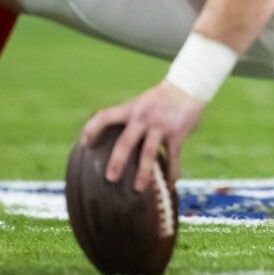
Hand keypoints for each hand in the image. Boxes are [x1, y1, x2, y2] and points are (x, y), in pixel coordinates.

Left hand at [84, 80, 203, 190]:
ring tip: (139, 189)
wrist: (188, 86)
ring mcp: (161, 126)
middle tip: (110, 178)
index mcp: (131, 109)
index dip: (92, 129)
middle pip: (126, 142)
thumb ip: (129, 120)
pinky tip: (170, 185)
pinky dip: (172, 172)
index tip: (85, 144)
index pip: (105, 116)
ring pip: (149, 153)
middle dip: (118, 161)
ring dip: (144, 173)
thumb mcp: (141, 102)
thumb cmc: (160, 99)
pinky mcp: (177, 133)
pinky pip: (173, 157)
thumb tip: (112, 143)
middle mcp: (143, 117)